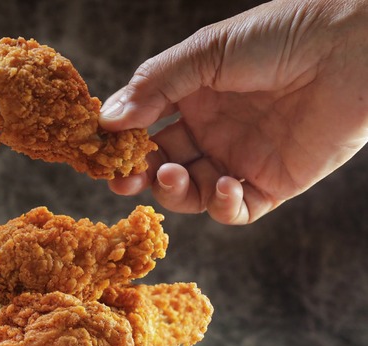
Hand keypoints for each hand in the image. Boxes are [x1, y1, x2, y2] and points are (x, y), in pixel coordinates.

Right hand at [99, 0, 367, 223]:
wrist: (347, 47)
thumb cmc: (277, 37)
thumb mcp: (203, 53)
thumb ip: (153, 88)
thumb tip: (106, 121)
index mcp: (194, 98)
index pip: (146, 130)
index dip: (123, 143)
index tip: (101, 151)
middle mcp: (214, 131)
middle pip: (162, 166)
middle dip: (139, 175)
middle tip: (120, 180)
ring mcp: (242, 159)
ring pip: (191, 192)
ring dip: (173, 190)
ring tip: (170, 173)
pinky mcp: (274, 183)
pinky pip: (236, 209)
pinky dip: (222, 205)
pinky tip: (222, 184)